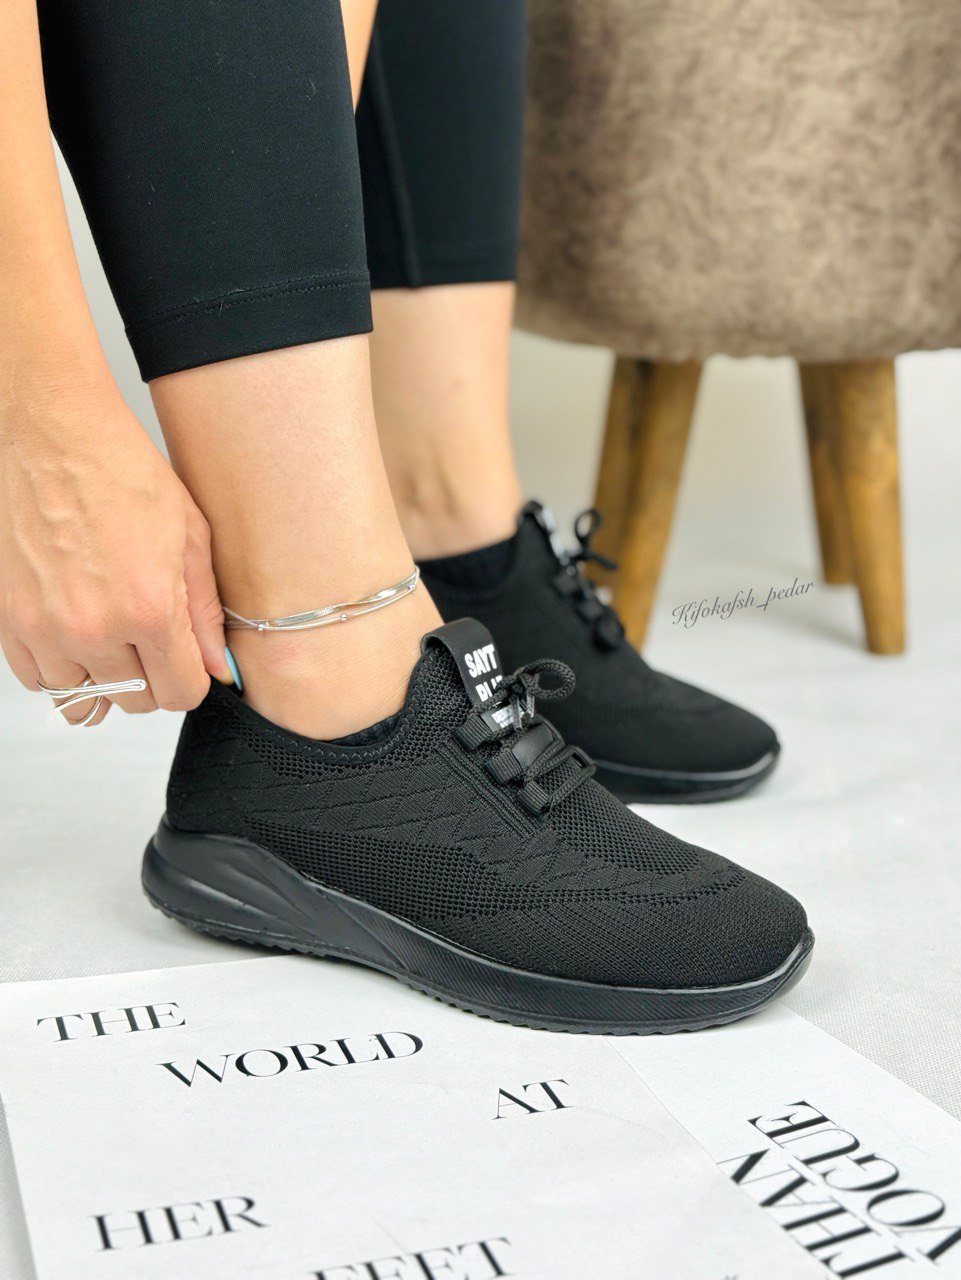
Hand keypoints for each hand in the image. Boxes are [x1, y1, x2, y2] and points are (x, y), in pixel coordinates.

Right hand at [0, 386, 230, 724]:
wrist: (54, 434)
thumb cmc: (120, 470)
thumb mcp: (189, 537)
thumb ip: (204, 613)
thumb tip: (217, 666)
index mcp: (148, 608)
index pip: (180, 694)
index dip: (191, 681)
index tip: (187, 664)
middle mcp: (93, 626)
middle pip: (135, 701)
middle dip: (151, 678)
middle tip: (150, 639)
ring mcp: (44, 627)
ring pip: (84, 697)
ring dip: (103, 675)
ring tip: (111, 632)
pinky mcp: (8, 619)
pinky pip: (38, 679)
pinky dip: (60, 667)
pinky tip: (75, 634)